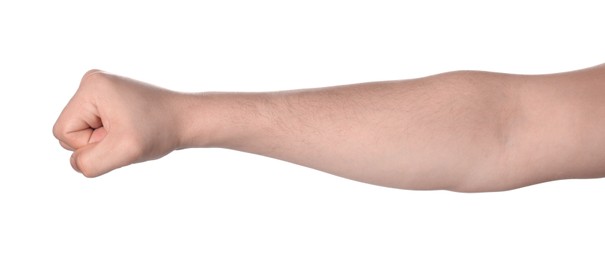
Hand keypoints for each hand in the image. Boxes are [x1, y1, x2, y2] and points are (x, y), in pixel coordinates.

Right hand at [53, 70, 183, 176]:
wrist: (188, 119)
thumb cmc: (160, 131)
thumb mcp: (123, 151)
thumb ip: (91, 163)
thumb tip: (77, 163)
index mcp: (91, 86)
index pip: (63, 132)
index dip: (89, 145)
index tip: (119, 136)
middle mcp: (93, 82)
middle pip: (69, 131)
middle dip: (97, 143)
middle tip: (127, 134)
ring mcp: (101, 89)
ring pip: (82, 133)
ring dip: (105, 142)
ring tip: (131, 132)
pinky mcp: (110, 99)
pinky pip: (95, 129)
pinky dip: (112, 137)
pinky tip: (131, 129)